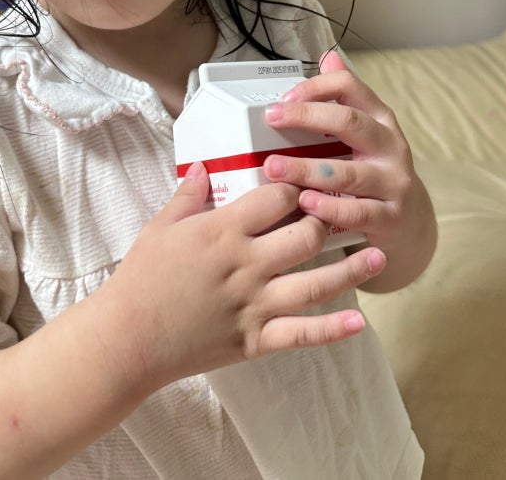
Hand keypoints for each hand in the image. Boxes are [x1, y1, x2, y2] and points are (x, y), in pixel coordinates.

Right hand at [102, 162, 385, 396]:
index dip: (298, 183)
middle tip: (348, 211)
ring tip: (379, 256)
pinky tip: (359, 321)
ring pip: (315, 284)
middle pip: (306, 235)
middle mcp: (246, 265)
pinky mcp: (254, 340)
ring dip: (351, 269)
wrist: (126, 339)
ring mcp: (253, 305)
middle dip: (329, 220)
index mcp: (223, 231)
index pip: (276, 197)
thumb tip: (202, 165)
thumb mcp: (160, 227)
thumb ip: (187, 194)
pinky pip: (301, 335)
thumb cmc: (140, 279)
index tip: (309, 177)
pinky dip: (332, 330)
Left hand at [262, 50, 436, 292]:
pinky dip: (329, 207)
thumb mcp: (366, 132)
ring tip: (275, 168)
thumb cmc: (375, 171)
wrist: (411, 223)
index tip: (281, 100)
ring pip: (348, 172)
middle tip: (271, 119)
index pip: (349, 87)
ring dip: (306, 169)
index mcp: (380, 119)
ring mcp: (393, 182)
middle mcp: (390, 145)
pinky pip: (357, 211)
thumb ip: (345, 98)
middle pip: (349, 121)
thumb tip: (327, 56)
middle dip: (306, 117)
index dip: (314, 87)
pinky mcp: (391, 217)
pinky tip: (304, 204)